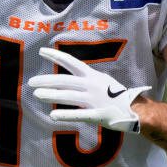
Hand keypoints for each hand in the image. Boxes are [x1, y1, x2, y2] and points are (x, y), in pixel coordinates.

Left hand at [28, 47, 150, 132]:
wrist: (135, 109)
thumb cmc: (116, 95)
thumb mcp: (101, 81)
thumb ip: (84, 81)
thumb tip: (64, 82)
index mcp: (92, 75)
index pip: (71, 62)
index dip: (56, 56)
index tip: (41, 51)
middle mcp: (92, 85)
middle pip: (65, 80)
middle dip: (47, 80)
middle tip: (31, 82)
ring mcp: (94, 99)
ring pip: (69, 96)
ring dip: (51, 94)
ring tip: (37, 94)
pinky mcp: (98, 114)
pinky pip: (79, 114)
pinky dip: (66, 114)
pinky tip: (53, 115)